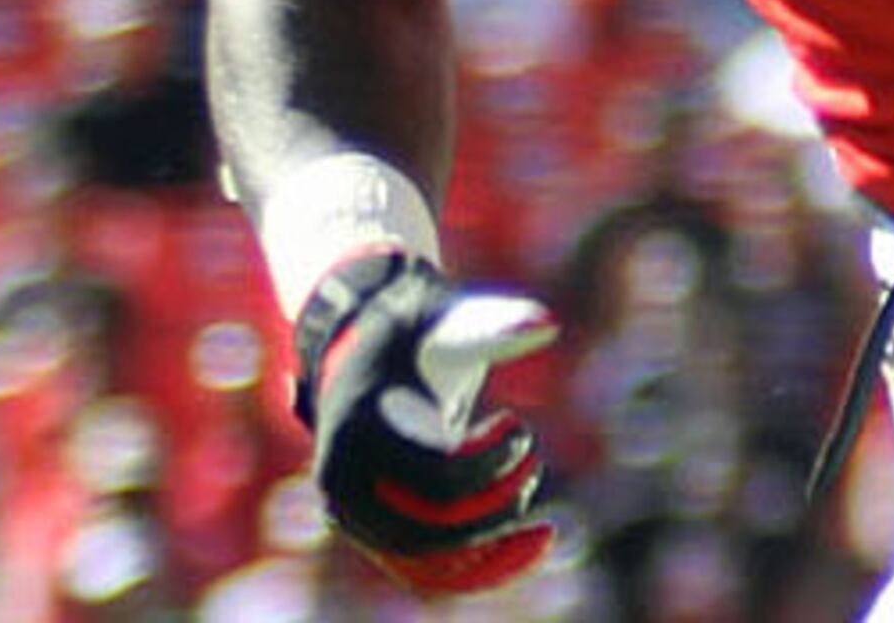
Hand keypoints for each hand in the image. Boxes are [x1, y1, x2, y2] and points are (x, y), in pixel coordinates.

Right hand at [291, 250, 560, 597]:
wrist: (365, 354)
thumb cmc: (414, 334)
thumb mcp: (449, 320)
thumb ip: (493, 324)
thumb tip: (547, 324)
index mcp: (359, 433)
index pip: (435, 478)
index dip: (490, 462)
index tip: (515, 424)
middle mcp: (346, 486)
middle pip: (430, 529)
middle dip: (496, 506)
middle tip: (530, 461)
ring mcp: (357, 515)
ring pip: (426, 565)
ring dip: (491, 550)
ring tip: (538, 521)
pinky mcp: (378, 531)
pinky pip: (424, 572)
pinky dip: (474, 570)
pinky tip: (528, 547)